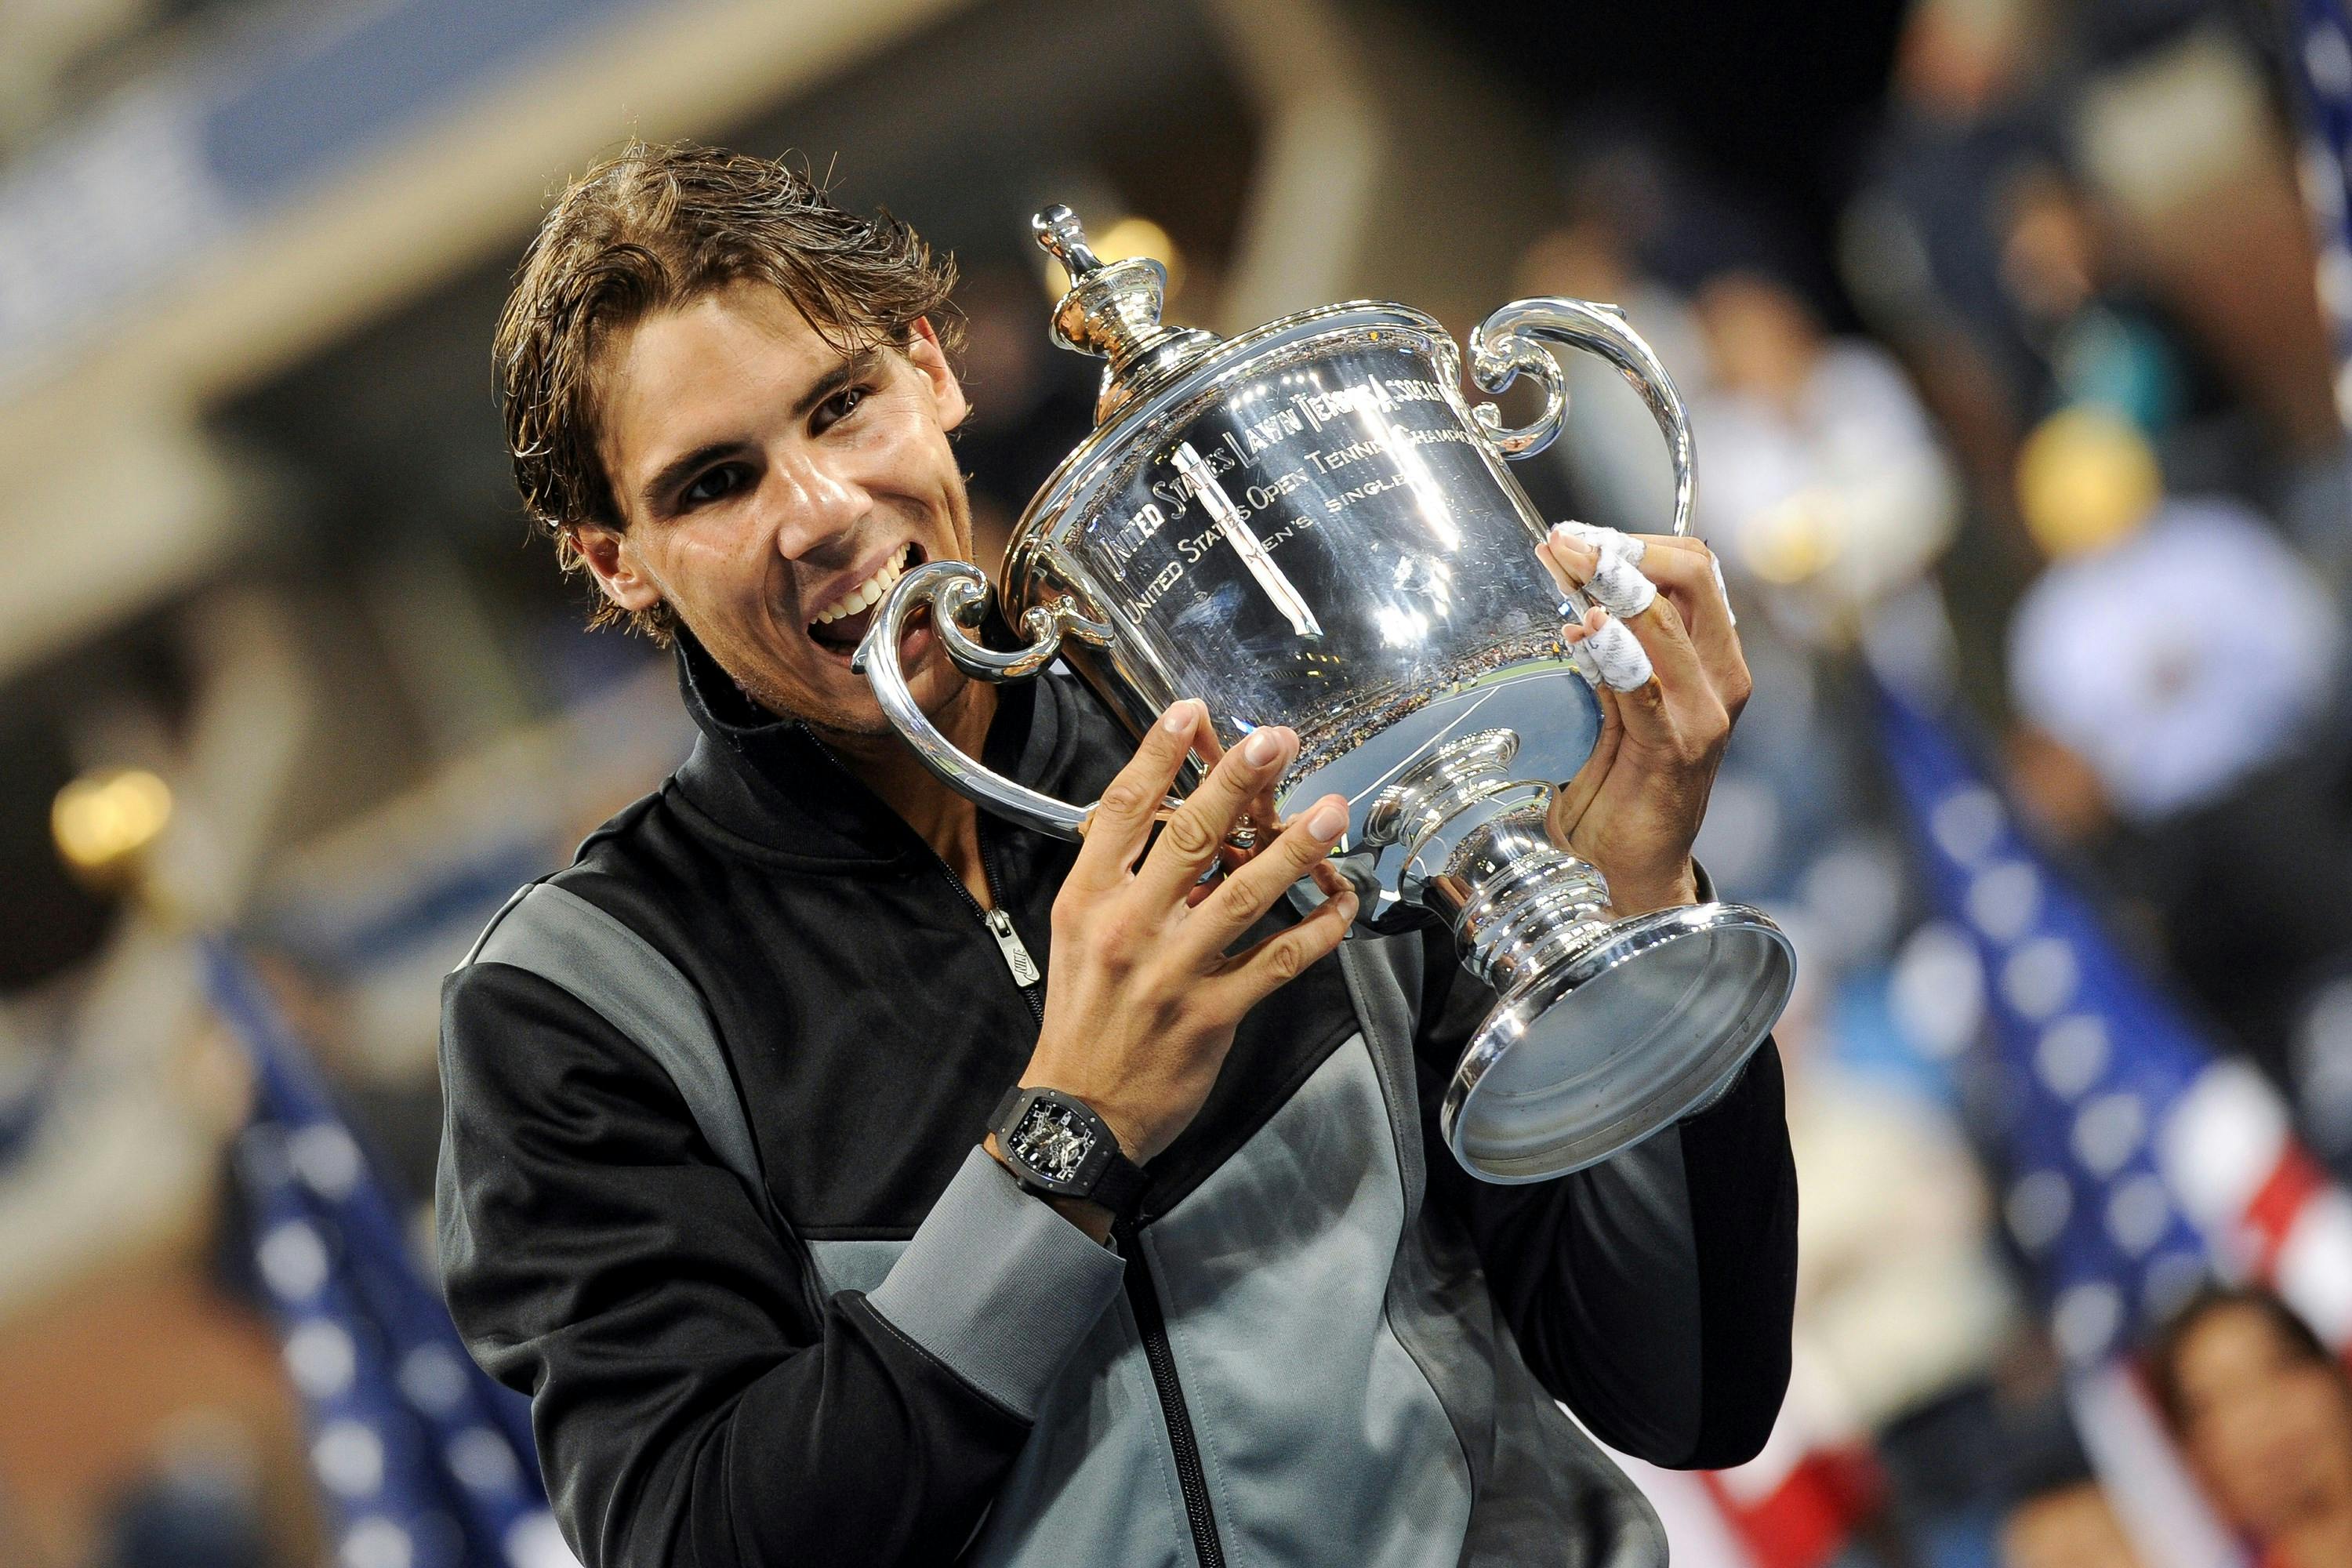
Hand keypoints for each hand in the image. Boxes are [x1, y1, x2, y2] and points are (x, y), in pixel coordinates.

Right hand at [1020, 701, 1356, 1168]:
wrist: (1079, 1110)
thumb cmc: (1084, 1012)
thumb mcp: (1078, 933)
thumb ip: (1121, 878)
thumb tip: (1178, 824)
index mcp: (1089, 898)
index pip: (1121, 811)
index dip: (1156, 755)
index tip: (1189, 711)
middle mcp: (1130, 926)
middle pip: (1190, 837)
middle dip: (1238, 783)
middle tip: (1278, 741)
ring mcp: (1174, 970)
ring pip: (1246, 895)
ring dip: (1295, 849)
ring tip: (1331, 809)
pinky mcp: (1214, 1013)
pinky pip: (1279, 961)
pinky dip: (1317, 929)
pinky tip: (1343, 902)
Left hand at [1534, 524, 1752, 916]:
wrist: (1634, 867)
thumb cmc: (1622, 786)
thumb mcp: (1615, 705)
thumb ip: (1608, 655)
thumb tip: (1574, 600)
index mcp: (1713, 660)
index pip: (1693, 568)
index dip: (1637, 540)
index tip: (1576, 534)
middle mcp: (1720, 679)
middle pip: (1693, 575)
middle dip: (1625, 548)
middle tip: (1566, 540)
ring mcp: (1702, 714)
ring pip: (1669, 620)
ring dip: (1610, 585)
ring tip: (1566, 564)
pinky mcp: (1674, 748)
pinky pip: (1646, 688)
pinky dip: (1615, 651)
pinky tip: (1584, 628)